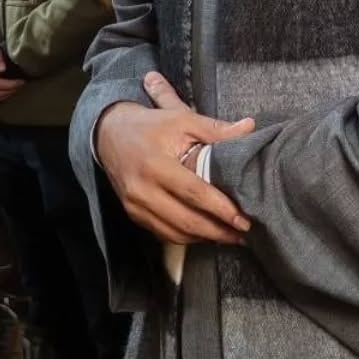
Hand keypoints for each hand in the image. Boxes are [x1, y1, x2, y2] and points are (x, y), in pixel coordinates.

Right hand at [95, 71, 255, 246]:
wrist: (109, 134)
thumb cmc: (149, 126)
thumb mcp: (181, 119)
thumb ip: (215, 129)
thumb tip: (249, 128)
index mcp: (155, 164)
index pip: (193, 193)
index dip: (221, 209)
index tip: (244, 219)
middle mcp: (142, 190)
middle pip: (185, 221)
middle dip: (218, 232)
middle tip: (244, 234)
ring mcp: (135, 206)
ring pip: (174, 233)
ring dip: (205, 238)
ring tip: (230, 237)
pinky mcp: (133, 214)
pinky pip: (163, 233)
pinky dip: (187, 237)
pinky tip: (206, 234)